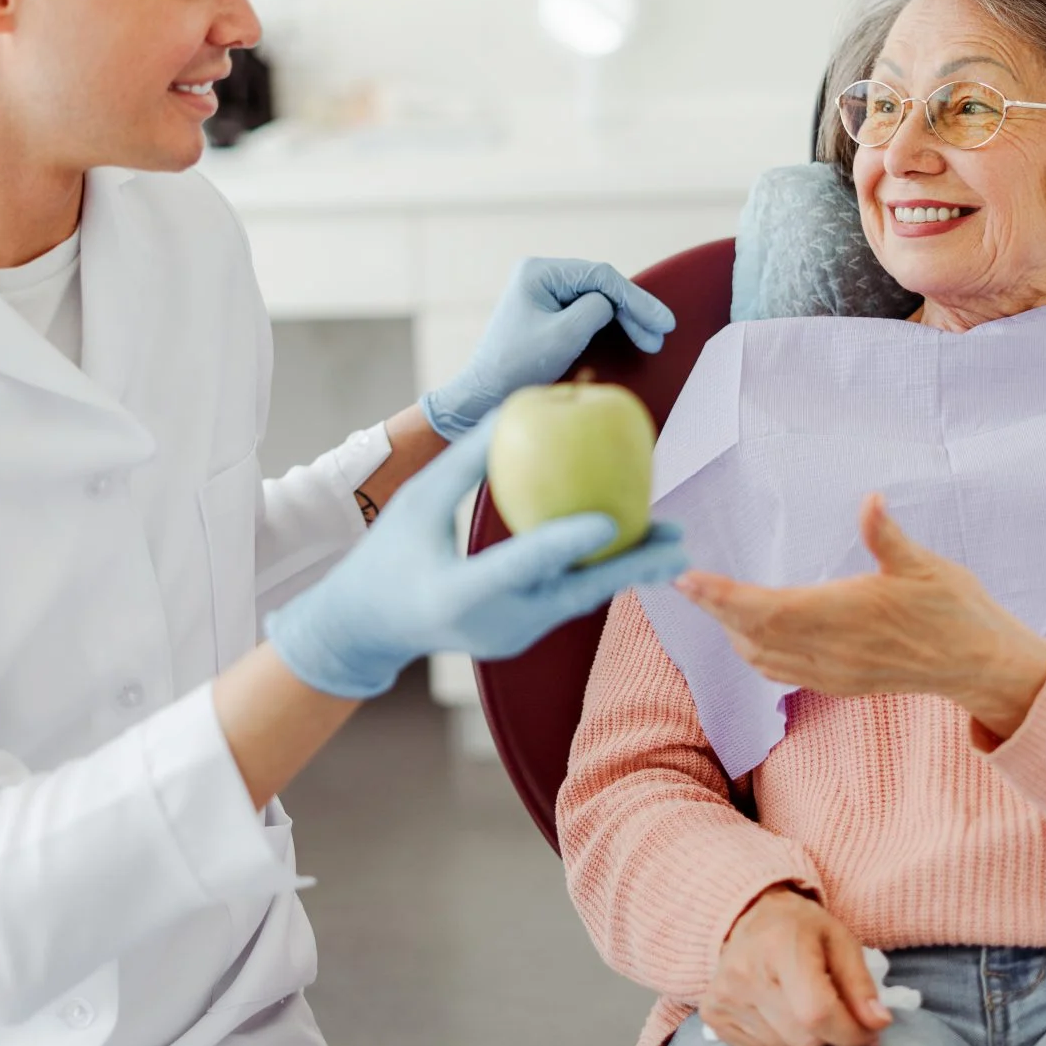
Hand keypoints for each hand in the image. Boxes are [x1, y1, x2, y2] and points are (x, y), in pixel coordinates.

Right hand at [265, 415, 687, 698]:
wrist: (368, 628)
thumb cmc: (389, 553)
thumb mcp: (418, 501)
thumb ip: (467, 460)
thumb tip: (517, 407)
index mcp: (458, 594)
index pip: (521, 567)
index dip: (567, 544)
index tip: (611, 521)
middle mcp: (493, 624)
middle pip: (573, 595)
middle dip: (630, 570)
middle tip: (678, 544)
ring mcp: (510, 637)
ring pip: (579, 602)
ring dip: (626, 572)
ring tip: (673, 546)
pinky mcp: (520, 638)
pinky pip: (566, 603)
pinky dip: (598, 574)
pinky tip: (632, 548)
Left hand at [421, 258, 675, 438]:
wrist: (483, 397)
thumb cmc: (517, 366)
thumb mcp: (564, 335)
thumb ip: (595, 309)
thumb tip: (612, 304)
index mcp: (538, 272)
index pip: (599, 276)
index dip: (636, 298)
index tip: (662, 323)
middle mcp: (541, 276)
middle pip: (601, 286)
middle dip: (633, 310)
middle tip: (662, 334)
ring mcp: (544, 295)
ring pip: (598, 299)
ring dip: (626, 319)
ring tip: (652, 341)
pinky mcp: (548, 315)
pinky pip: (588, 312)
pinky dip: (611, 325)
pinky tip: (632, 335)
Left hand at [674, 493, 1045, 738]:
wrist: (982, 666)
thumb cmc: (957, 610)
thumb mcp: (926, 565)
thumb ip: (888, 536)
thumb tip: (870, 500)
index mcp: (846, 615)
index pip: (765, 609)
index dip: (721, 597)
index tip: (686, 580)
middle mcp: (832, 651)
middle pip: (752, 636)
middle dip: (716, 610)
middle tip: (687, 583)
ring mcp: (835, 673)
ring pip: (762, 659)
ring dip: (733, 632)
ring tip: (715, 603)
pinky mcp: (842, 685)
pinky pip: (783, 672)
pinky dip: (757, 652)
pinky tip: (754, 633)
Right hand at [700, 887, 889, 1045]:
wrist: (749, 917)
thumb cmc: (801, 929)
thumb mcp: (841, 941)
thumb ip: (861, 984)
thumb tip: (878, 1024)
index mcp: (780, 945)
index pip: (817, 1011)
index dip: (850, 1033)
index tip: (868, 1034)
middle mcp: (744, 972)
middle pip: (802, 1038)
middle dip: (830, 1037)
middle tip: (836, 1018)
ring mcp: (723, 996)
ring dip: (805, 1041)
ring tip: (806, 1013)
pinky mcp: (712, 1015)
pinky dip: (780, 1044)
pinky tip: (781, 1016)